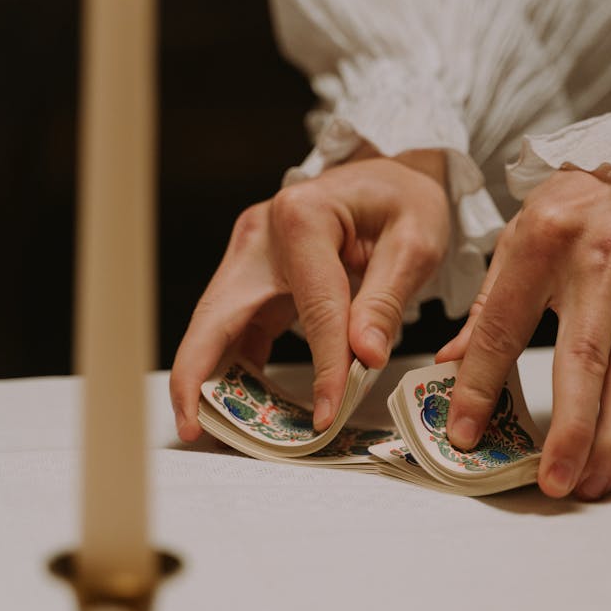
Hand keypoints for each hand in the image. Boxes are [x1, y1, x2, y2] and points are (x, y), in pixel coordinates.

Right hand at [170, 148, 448, 441]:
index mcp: (302, 217)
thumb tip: (364, 357)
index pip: (314, 308)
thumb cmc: (402, 202)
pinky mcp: (254, 279)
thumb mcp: (415, 243)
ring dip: (210, 379)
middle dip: (196, 375)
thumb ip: (386, 300)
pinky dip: (236, 369)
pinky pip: (238, 331)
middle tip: (195, 428)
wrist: (390, 179)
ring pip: (216, 327)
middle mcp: (261, 236)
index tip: (330, 414)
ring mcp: (250, 258)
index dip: (324, 368)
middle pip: (217, 314)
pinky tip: (243, 406)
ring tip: (214, 431)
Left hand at [437, 169, 610, 498]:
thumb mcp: (515, 240)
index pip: (504, 327)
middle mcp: (603, 260)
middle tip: (554, 483)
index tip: (464, 432)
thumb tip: (452, 365)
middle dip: (570, 432)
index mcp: (545, 240)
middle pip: (584, 362)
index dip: (481, 385)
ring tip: (589, 484)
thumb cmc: (569, 209)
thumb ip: (488, 307)